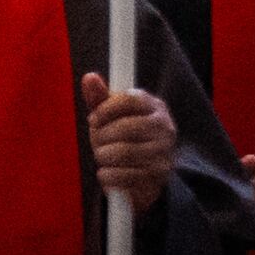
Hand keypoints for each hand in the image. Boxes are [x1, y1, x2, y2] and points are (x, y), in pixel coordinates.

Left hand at [79, 75, 176, 207]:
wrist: (142, 176)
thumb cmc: (122, 138)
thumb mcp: (109, 116)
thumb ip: (99, 98)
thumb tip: (89, 77)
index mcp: (154, 107)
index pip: (130, 99)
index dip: (105, 109)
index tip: (94, 119)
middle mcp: (165, 128)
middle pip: (126, 127)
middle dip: (102, 136)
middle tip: (97, 141)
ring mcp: (164, 153)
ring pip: (124, 152)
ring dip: (103, 156)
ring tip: (102, 157)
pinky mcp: (158, 177)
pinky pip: (124, 175)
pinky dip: (107, 175)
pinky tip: (106, 172)